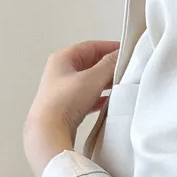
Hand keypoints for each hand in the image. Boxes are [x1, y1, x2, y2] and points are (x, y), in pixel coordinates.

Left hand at [23, 40, 119, 176]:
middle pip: (90, 63)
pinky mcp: (68, 105)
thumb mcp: (91, 79)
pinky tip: (110, 101)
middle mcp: (61, 71)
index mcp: (63, 59)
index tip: (127, 51)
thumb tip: (120, 54)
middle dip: (109, 65)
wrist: (48, 130)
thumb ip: (108, 65)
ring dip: (105, 81)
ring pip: (90, 80)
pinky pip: (88, 96)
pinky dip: (100, 96)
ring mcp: (64, 89)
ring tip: (122, 84)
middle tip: (128, 69)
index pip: (90, 47)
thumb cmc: (66, 100)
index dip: (109, 47)